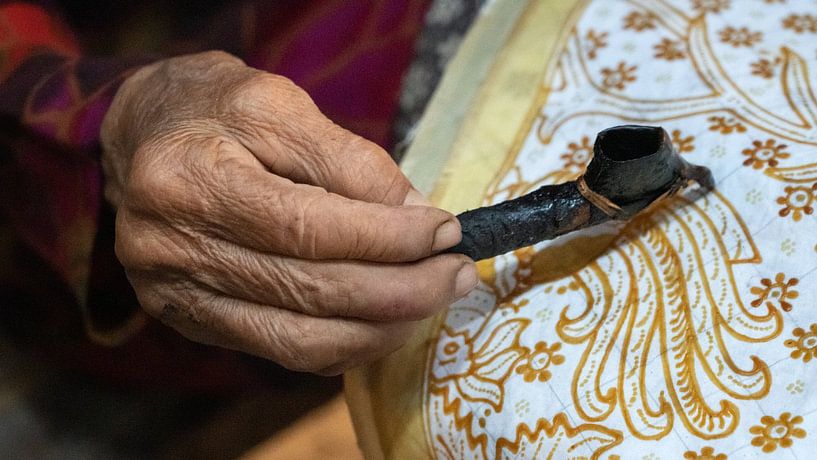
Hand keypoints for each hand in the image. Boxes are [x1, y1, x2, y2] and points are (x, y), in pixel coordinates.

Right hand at [100, 51, 476, 374]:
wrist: (142, 136)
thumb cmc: (212, 109)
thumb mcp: (279, 103)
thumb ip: (348, 160)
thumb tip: (416, 213)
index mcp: (188, 180)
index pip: (307, 229)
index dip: (387, 238)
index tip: (445, 231)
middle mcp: (171, 249)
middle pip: (310, 292)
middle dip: (402, 289)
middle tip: (457, 273)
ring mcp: (177, 295)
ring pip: (300, 338)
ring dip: (383, 327)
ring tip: (434, 299)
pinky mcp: (193, 320)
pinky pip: (282, 351)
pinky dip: (346, 344)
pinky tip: (386, 321)